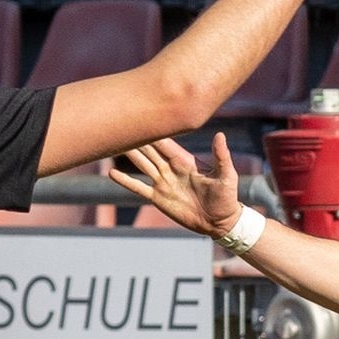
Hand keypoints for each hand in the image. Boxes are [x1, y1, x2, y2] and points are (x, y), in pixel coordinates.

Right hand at [110, 133, 243, 238]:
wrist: (220, 222)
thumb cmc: (226, 197)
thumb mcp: (226, 175)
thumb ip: (221, 156)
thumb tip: (220, 135)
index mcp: (185, 161)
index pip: (165, 143)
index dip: (153, 130)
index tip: (141, 116)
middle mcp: (171, 169)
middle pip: (149, 151)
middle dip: (137, 138)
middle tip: (121, 124)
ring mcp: (163, 183)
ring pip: (142, 165)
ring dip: (129, 155)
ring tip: (112, 144)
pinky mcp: (158, 198)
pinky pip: (139, 188)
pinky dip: (126, 181)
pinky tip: (112, 173)